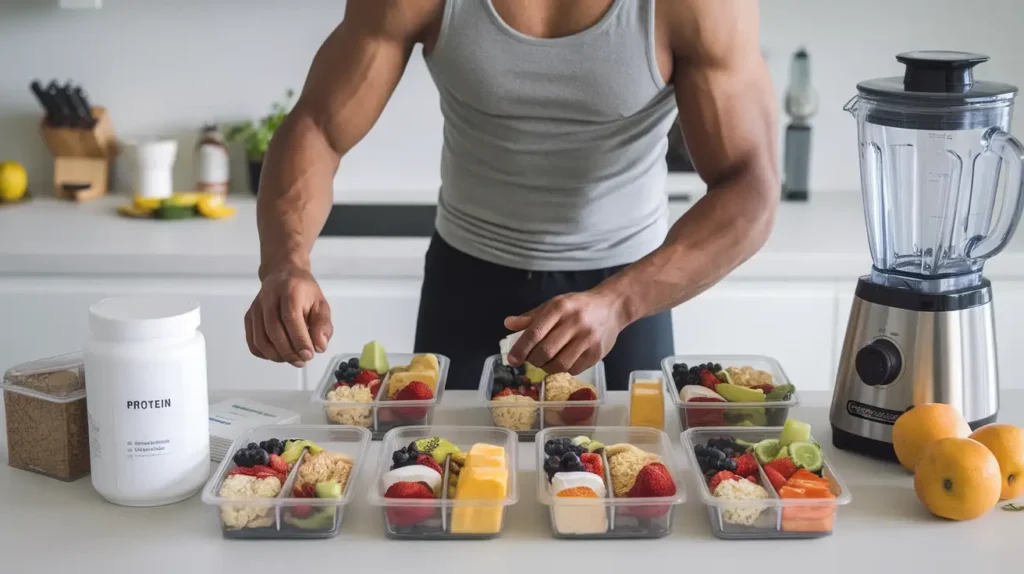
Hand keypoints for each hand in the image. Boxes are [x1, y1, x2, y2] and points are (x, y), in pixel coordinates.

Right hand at [245, 266, 331, 366]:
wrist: (282, 274)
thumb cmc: (303, 291)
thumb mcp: (320, 303)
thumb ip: (323, 325)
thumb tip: (319, 346)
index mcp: (290, 291)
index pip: (291, 318)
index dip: (299, 340)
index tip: (308, 355)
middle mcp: (269, 298)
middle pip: (273, 330)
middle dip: (288, 351)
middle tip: (301, 361)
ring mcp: (256, 308)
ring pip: (260, 338)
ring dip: (276, 355)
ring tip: (292, 359)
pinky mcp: (249, 316)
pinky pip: (252, 340)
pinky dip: (264, 353)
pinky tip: (278, 355)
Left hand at [504, 290, 628, 375]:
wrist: (612, 306)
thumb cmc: (578, 306)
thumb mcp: (554, 304)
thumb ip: (532, 317)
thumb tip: (509, 324)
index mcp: (560, 307)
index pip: (535, 332)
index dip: (520, 349)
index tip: (512, 360)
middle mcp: (575, 322)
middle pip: (546, 351)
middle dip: (533, 360)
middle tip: (530, 359)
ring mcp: (588, 339)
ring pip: (559, 364)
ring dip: (547, 368)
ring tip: (545, 362)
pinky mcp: (597, 353)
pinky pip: (573, 369)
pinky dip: (563, 369)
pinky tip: (563, 360)